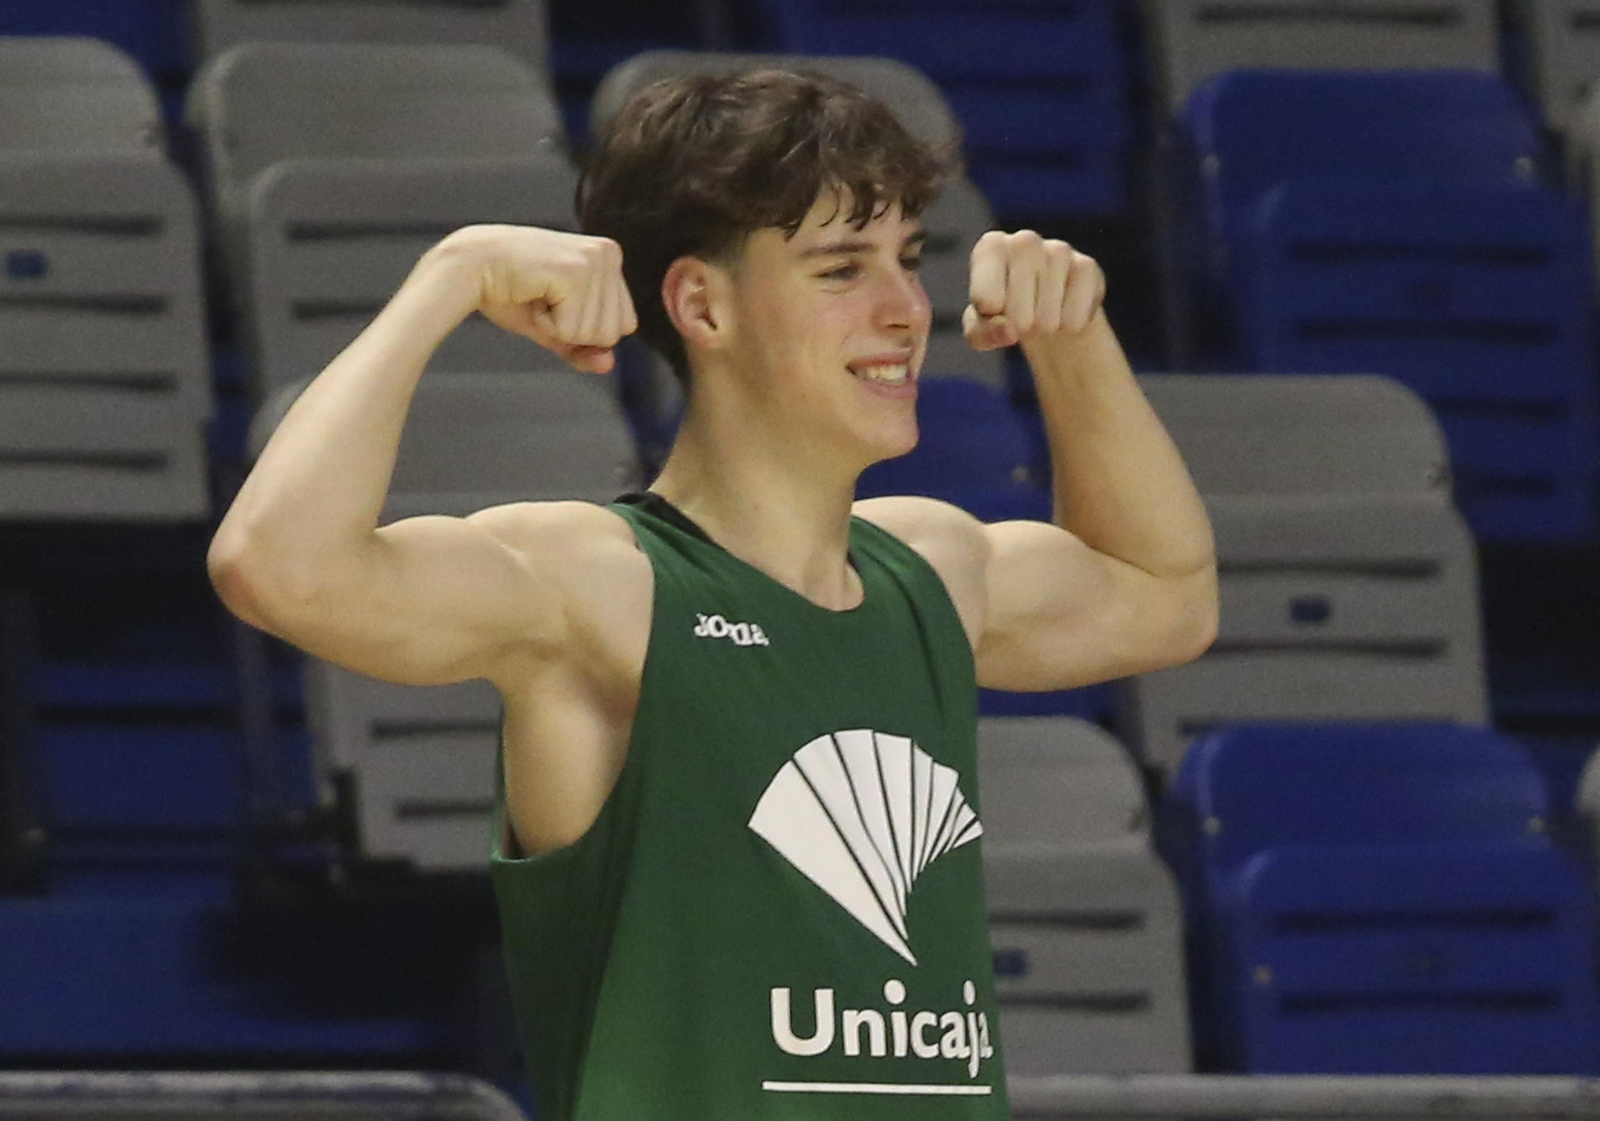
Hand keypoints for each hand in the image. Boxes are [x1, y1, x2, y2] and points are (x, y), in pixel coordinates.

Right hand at [451, 224, 638, 373]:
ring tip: (536, 295)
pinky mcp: (576, 271)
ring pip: (595, 334)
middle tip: (543, 299)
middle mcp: (609, 253)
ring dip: (557, 327)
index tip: (555, 302)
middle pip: (613, 333)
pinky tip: (531, 294)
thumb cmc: (509, 292)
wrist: (467, 266)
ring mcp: (594, 260)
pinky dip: (546, 325)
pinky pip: (573, 329)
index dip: (586, 330)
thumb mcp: (555, 326)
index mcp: (610, 258)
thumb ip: (584, 347)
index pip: (625, 325)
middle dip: (573, 330)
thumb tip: (608, 364)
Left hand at [962, 230, 1104, 350]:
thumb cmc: (1003, 312)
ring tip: (1042, 310)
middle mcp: (1024, 241)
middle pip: (1017, 316)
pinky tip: (1064, 309)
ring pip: (1047, 319)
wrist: (1045, 304)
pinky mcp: (1087, 267)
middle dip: (1020, 327)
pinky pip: (1074, 319)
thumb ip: (982, 333)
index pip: (985, 301)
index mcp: (991, 247)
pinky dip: (1069, 327)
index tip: (993, 308)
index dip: (991, 318)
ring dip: (1044, 327)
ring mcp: (1059, 250)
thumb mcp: (980, 329)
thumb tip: (1009, 330)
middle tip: (1022, 313)